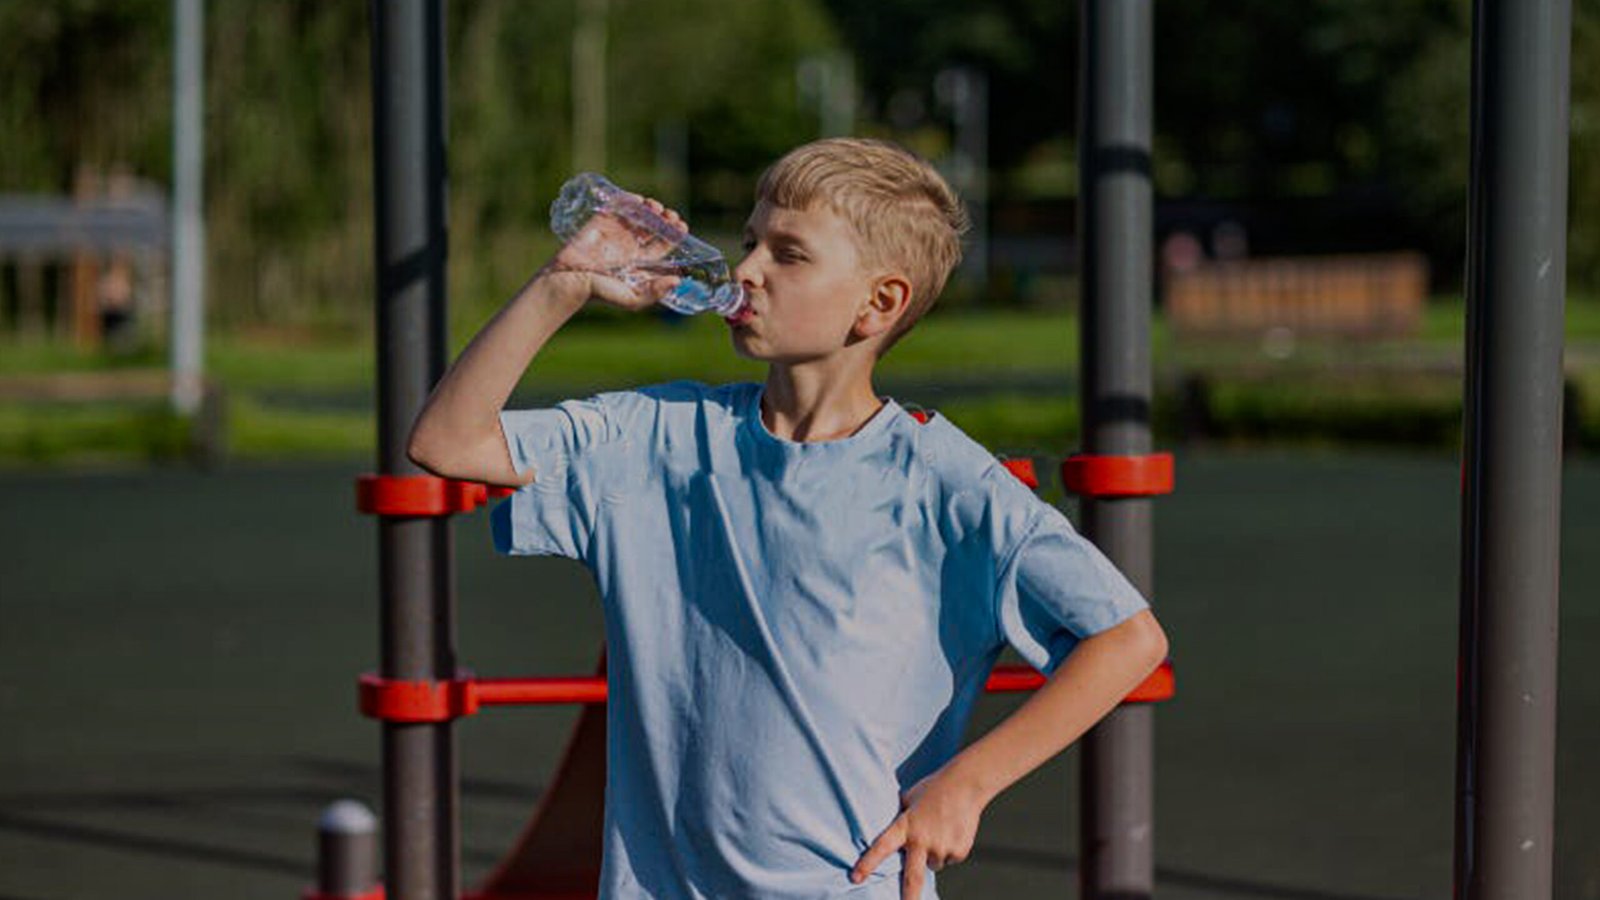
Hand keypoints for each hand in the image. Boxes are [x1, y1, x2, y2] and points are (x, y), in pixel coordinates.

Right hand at [547, 195, 684, 310]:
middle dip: (666, 218)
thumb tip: (677, 280)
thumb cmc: (600, 293)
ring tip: (656, 207)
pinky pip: (618, 206)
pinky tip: (639, 201)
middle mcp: (631, 245)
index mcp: (640, 262)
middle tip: (670, 215)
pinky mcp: (601, 221)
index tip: (681, 226)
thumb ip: (654, 293)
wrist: (569, 280)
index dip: (674, 234)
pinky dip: (629, 200)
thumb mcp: (631, 299)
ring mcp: (616, 232)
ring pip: (640, 214)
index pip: (663, 244)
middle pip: (655, 227)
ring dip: (651, 208)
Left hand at [851, 766, 987, 898]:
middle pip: (912, 878)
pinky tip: (952, 830)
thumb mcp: (908, 800)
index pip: (882, 847)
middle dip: (908, 898)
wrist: (966, 784)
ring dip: (933, 855)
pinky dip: (949, 850)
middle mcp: (923, 840)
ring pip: (933, 864)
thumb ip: (899, 819)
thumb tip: (884, 828)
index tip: (856, 878)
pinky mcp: (959, 851)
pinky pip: (949, 859)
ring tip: (938, 829)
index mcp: (905, 826)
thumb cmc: (932, 788)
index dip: (868, 863)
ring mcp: (942, 847)